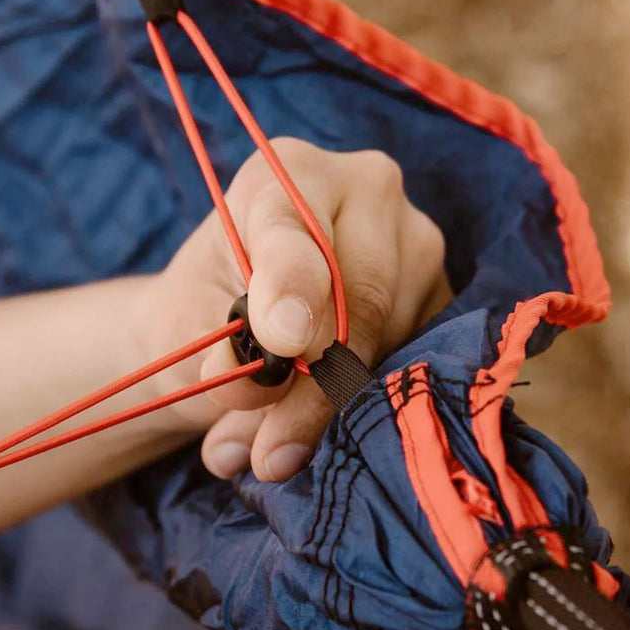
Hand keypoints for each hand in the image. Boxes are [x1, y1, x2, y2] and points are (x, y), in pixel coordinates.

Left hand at [150, 137, 451, 481]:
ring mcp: (417, 239)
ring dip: (331, 412)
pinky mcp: (443, 294)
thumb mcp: (186, 334)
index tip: (282, 340)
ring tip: (270, 447)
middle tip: (267, 456)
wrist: (227, 322)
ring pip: (392, 340)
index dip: (292, 287)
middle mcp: (367, 188)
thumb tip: (258, 383)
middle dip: (312, 390)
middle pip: (361, 297)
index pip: (298, 232)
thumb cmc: (202, 314)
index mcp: (288, 173)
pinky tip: (317, 429)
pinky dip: (365, 409)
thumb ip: (220, 353)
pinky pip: (417, 362)